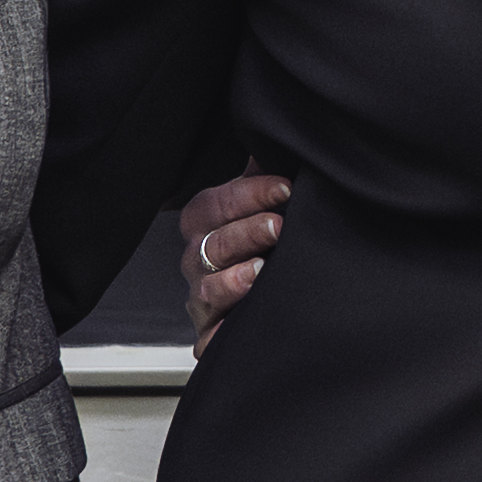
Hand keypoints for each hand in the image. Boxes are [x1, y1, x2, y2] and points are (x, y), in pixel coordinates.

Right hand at [177, 173, 289, 348]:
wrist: (265, 294)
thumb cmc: (263, 241)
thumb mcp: (263, 203)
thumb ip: (263, 175)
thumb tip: (276, 142)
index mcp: (203, 222)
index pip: (217, 203)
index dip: (251, 194)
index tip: (286, 187)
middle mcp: (195, 260)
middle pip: (212, 244)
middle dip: (247, 233)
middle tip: (279, 226)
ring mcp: (201, 299)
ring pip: (209, 289)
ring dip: (234, 280)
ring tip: (261, 271)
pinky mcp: (210, 335)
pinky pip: (209, 339)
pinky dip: (220, 335)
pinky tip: (237, 328)